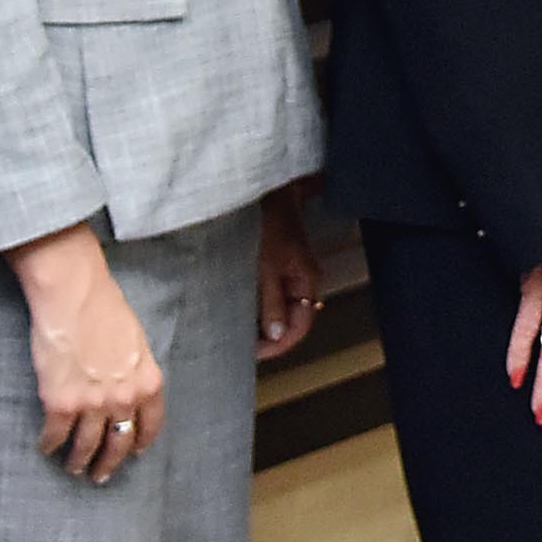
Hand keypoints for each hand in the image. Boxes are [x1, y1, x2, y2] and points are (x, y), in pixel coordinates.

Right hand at [9, 224, 165, 482]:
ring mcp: (91, 404)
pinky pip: (55, 435)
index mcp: (147, 382)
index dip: (142, 443)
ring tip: (74, 467)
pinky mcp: (59, 403)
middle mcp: (123, 398)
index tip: (135, 454)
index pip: (151, 425)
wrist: (73, 295)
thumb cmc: (105, 309)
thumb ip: (135, 372)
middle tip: (101, 474)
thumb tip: (129, 392)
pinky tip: (47, 447)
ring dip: (79, 461)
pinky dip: (50, 445)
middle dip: (110, 463)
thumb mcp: (136, 342)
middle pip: (119, 443)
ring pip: (86, 446)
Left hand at [254, 191, 324, 362]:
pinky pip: (269, 294)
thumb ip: (272, 301)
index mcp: (306, 280)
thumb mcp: (267, 266)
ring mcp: (288, 272)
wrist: (263, 188)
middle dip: (268, 336)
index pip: (300, 327)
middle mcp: (301, 279)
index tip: (252, 353)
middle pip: (290, 320)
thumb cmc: (267, 221)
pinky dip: (255, 305)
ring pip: (278, 308)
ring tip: (236, 330)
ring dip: (260, 321)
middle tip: (240, 346)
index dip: (278, 345)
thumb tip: (276, 334)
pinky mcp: (274, 264)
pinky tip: (237, 308)